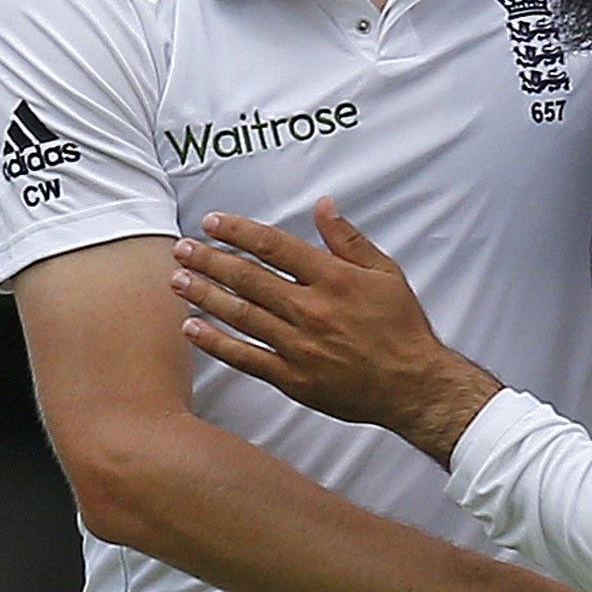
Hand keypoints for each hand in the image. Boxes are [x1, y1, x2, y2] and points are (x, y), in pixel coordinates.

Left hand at [170, 199, 498, 464]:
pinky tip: (192, 328)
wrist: (414, 385)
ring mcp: (299, 346)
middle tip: (182, 248)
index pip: (273, 246)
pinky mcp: (293, 378)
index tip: (212, 222)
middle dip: (209, 260)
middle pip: (248, 278)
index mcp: (332, 278)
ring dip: (205, 295)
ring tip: (177, 280)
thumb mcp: (384, 272)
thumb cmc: (401, 327)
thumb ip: (348, 239)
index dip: (238, 231)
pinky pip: (246, 357)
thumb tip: (323, 205)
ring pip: (241, 315)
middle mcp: (311, 309)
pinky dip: (216, 342)